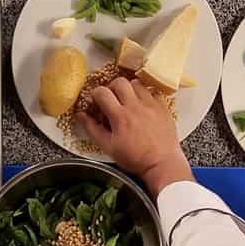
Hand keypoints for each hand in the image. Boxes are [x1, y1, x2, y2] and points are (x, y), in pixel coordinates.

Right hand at [77, 77, 192, 195]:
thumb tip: (80, 115)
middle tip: (112, 98)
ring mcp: (151, 105)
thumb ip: (92, 129)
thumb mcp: (108, 147)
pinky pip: (153, 91)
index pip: (102, 92)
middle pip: (120, 81)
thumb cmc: (134, 158)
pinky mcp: (163, 107)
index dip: (96, 94)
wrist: (161, 164)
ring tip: (128, 101)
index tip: (97, 101)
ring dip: (129, 89)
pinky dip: (146, 94)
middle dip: (112, 87)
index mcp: (120, 116)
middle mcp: (135, 106)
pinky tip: (143, 104)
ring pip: (137, 83)